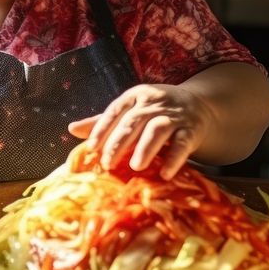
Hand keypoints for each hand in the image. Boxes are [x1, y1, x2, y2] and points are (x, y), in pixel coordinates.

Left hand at [68, 83, 214, 178]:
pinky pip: (183, 144)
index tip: (91, 147)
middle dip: (119, 143)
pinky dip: (174, 158)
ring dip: (145, 148)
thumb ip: (103, 121)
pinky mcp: (191, 128)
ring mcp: (174, 115)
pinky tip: (165, 174)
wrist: (197, 104)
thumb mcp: (130, 111)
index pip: (115, 111)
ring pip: (157, 129)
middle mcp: (154, 102)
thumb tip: (71, 129)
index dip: (102, 128)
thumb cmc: (154, 111)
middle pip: (133, 122)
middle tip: (107, 163)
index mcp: (135, 96)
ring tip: (135, 166)